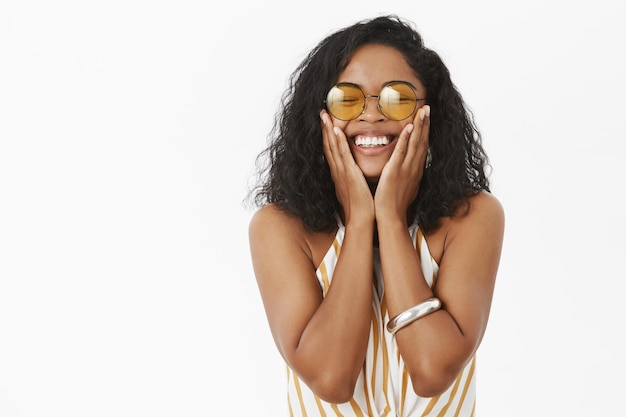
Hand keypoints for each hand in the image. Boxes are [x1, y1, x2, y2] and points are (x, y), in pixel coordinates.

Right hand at [320, 110, 374, 224]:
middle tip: (321, 113)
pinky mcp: (349, 174)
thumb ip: (353, 178)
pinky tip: (336, 131)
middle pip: (328, 145)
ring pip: (332, 147)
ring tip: (324, 115)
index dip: (327, 136)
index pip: (331, 151)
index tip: (326, 123)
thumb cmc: (361, 206)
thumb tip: (354, 173)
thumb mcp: (354, 188)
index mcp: (339, 173)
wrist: (361, 219)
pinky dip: (338, 142)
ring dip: (328, 130)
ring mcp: (342, 172)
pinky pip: (342, 155)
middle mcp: (337, 171)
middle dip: (324, 128)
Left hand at [374, 105, 429, 221]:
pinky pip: (402, 152)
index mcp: (415, 171)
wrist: (390, 217)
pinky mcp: (395, 171)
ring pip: (415, 143)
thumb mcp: (404, 187)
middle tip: (428, 108)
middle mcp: (414, 168)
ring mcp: (406, 169)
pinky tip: (409, 126)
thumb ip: (405, 176)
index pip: (422, 147)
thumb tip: (406, 171)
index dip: (425, 132)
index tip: (426, 119)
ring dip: (420, 126)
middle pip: (422, 142)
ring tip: (423, 111)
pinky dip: (406, 139)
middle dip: (426, 124)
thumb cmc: (394, 205)